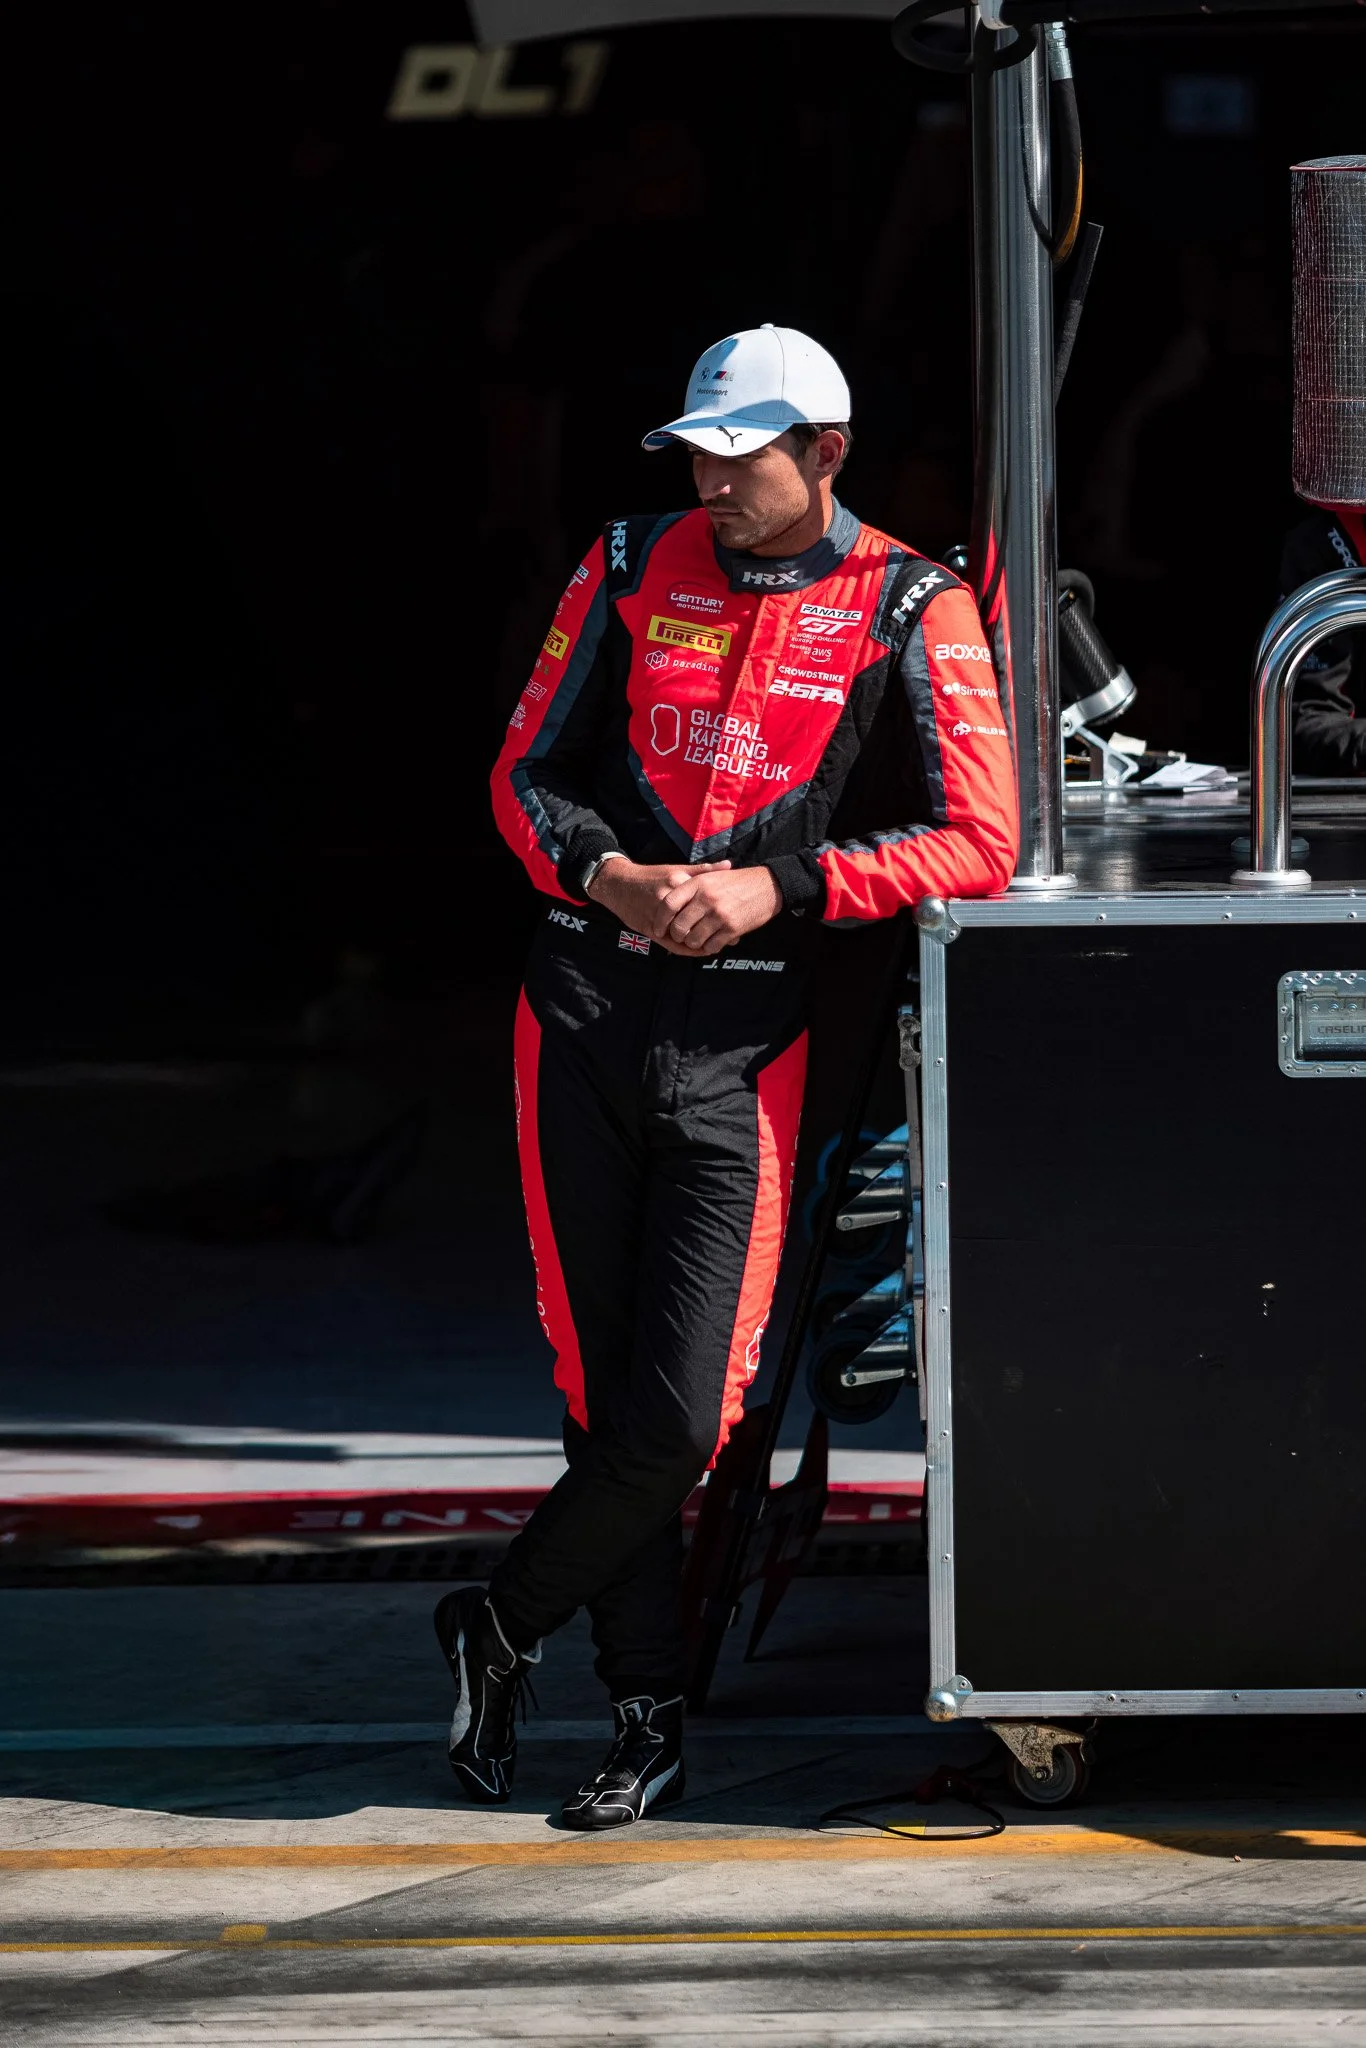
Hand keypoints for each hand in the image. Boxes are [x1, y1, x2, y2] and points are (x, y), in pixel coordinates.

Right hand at [586, 858, 730, 940]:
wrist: (618, 885)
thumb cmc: (651, 877)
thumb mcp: (676, 869)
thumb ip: (703, 870)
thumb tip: (729, 865)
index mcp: (678, 882)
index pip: (706, 900)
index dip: (722, 912)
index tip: (737, 918)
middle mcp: (669, 899)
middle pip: (698, 920)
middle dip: (716, 931)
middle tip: (733, 939)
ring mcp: (659, 916)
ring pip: (686, 935)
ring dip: (702, 944)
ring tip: (716, 947)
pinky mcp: (650, 929)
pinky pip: (672, 945)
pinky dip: (686, 950)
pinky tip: (697, 951)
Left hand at [659, 866, 781, 955]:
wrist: (767, 886)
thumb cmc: (737, 882)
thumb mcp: (711, 876)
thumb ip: (690, 886)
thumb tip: (667, 901)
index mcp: (698, 883)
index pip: (669, 904)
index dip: (660, 919)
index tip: (658, 928)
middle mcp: (706, 899)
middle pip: (679, 926)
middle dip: (676, 936)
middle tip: (679, 937)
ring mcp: (719, 915)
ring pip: (693, 940)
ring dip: (692, 944)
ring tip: (696, 940)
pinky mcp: (732, 929)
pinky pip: (711, 946)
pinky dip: (708, 948)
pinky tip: (711, 943)